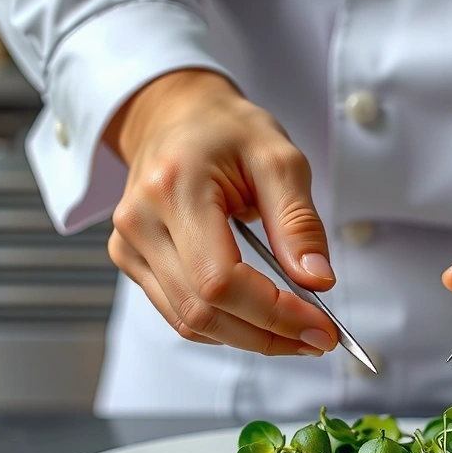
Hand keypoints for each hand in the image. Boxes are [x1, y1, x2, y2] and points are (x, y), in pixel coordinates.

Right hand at [103, 69, 337, 355]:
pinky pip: (179, 314)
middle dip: (269, 334)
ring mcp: (130, 245)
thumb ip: (299, 222)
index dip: (274, 314)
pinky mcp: (132, 260)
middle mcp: (141, 222)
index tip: (322, 327)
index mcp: (174, 189)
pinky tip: (262, 319)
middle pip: (204, 311)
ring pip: (191, 323)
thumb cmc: (227, 130)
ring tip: (297, 332)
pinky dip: (226, 326)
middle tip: (319, 337)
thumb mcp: (279, 159)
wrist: (175, 114)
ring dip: (250, 338)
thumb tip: (318, 281)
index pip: (220, 281)